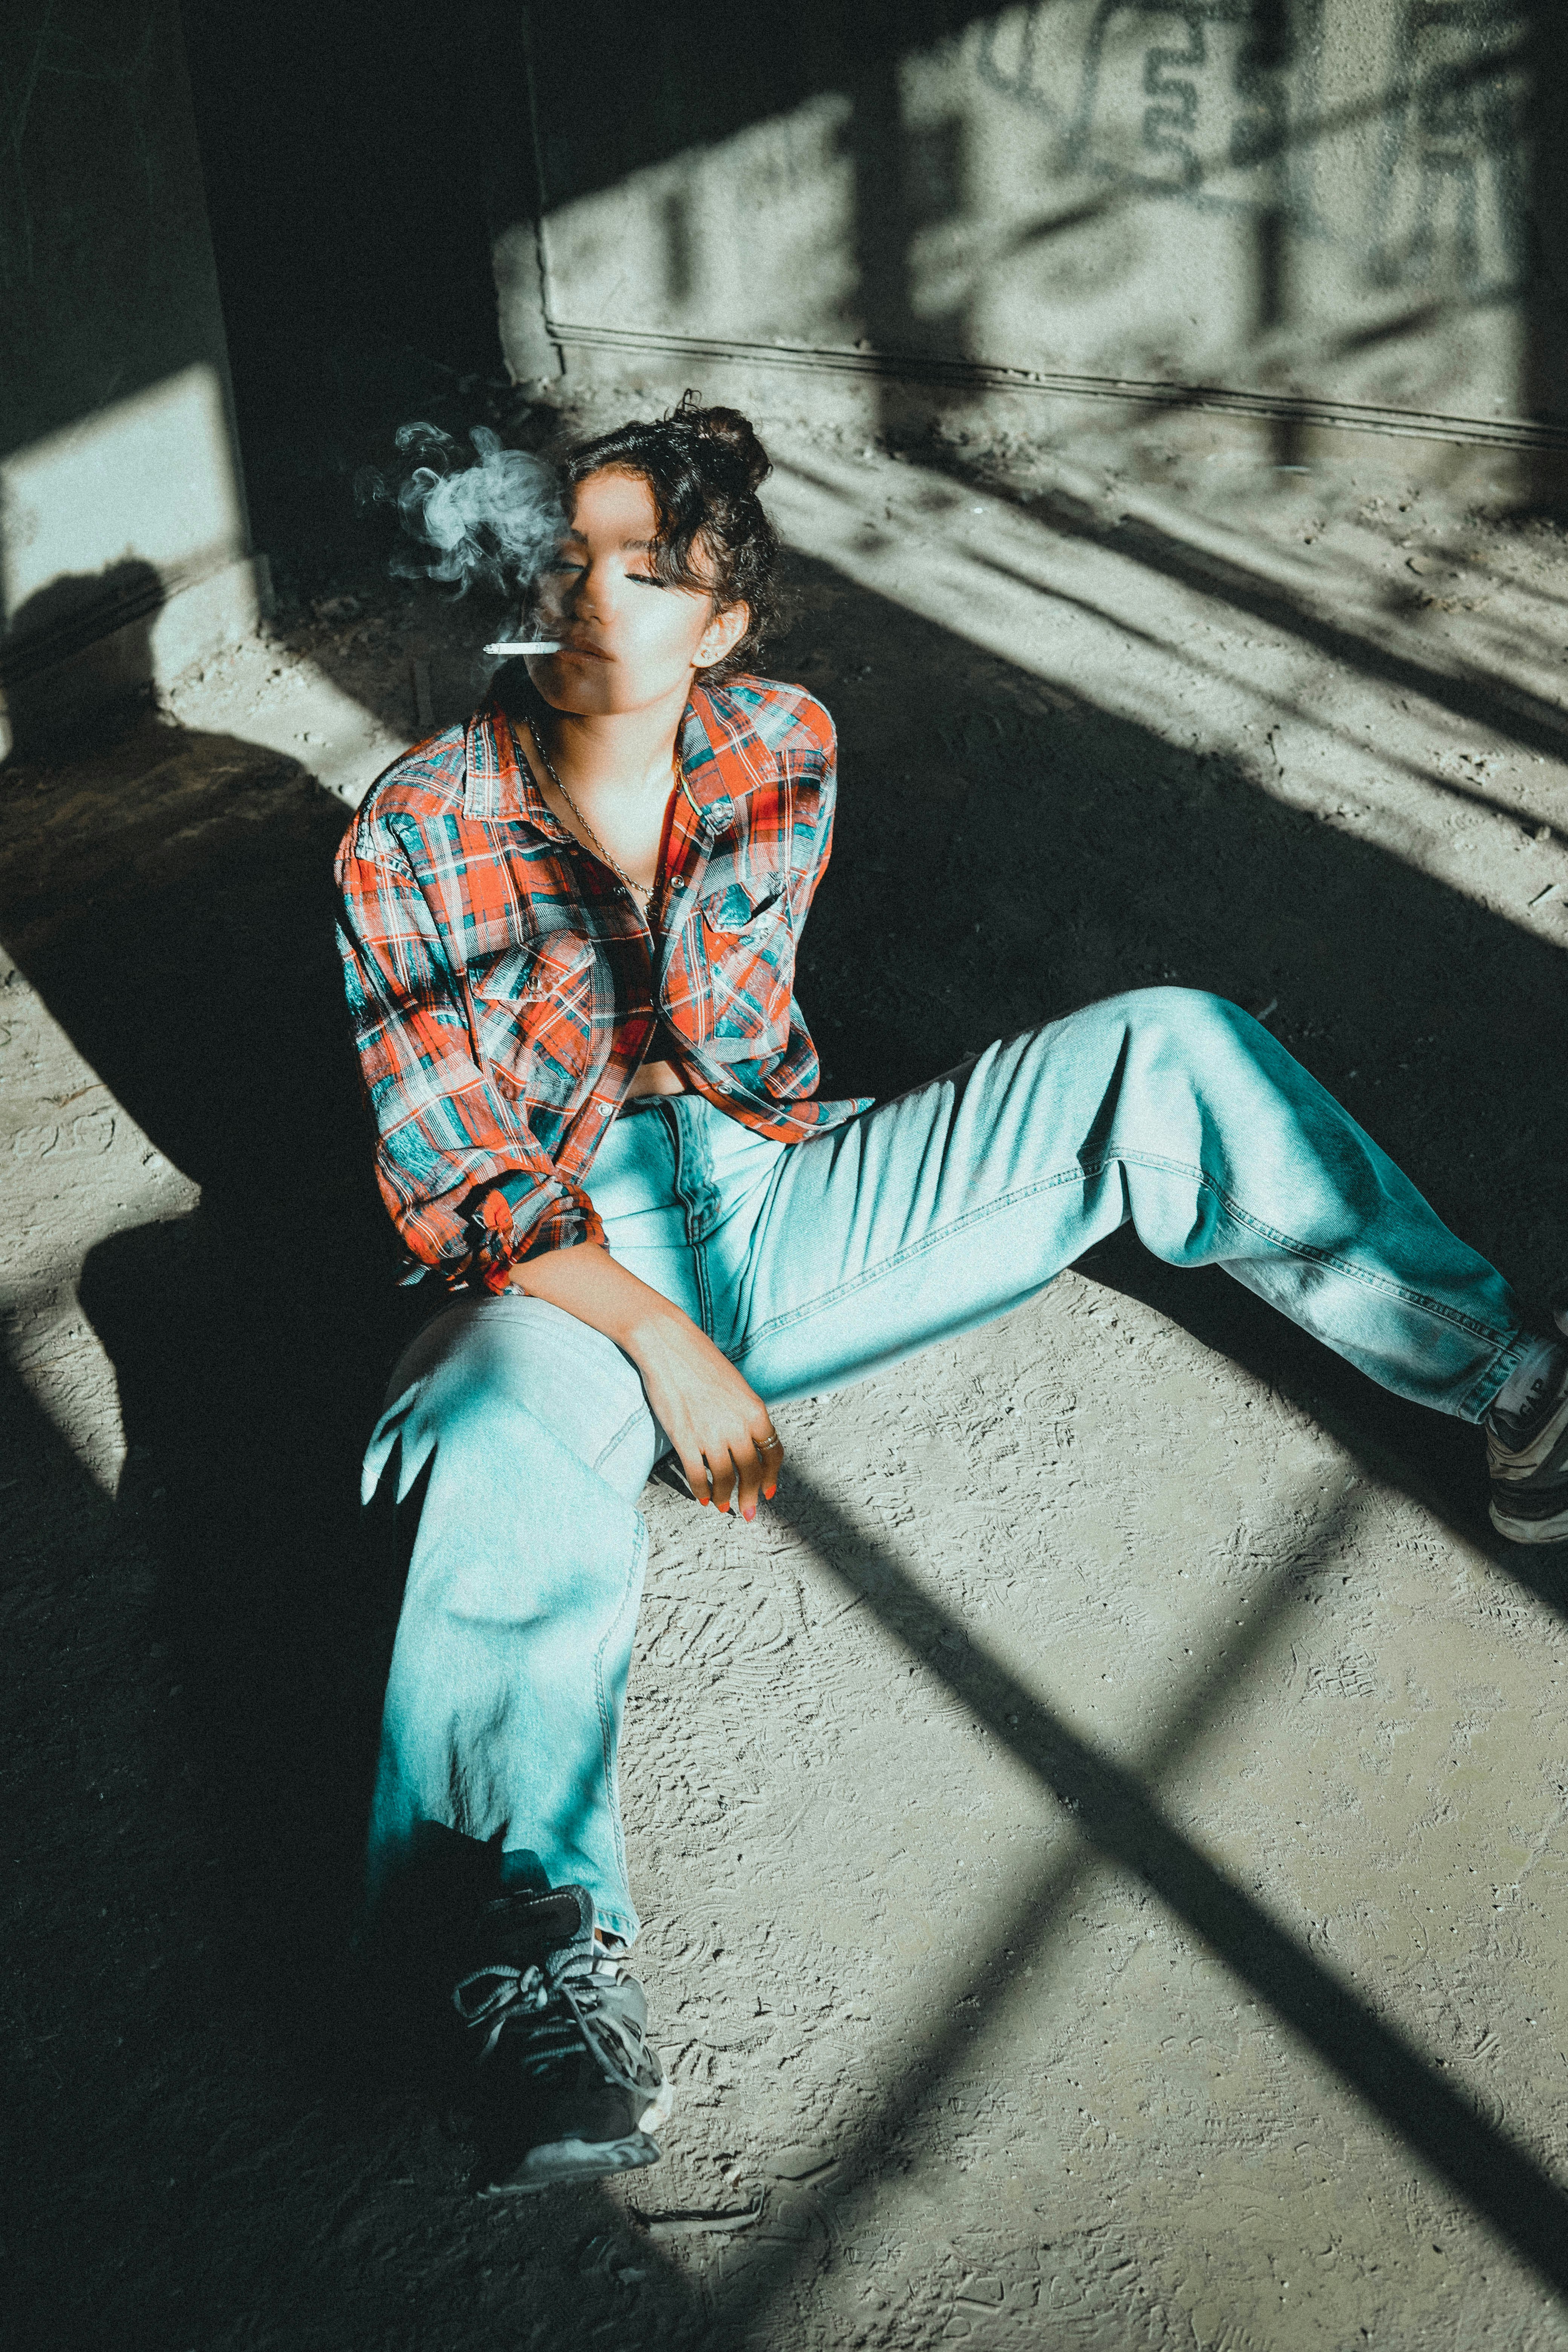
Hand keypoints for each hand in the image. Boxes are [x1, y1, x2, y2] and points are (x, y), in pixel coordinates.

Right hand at [508, 1242, 782, 1516]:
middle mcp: (738, 1426)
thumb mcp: (735, 1386)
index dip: (772, 1477)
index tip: (769, 1492)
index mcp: (755, 1410)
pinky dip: (701, 1490)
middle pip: (751, 1472)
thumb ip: (745, 1414)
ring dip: (726, 1497)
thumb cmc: (701, 1361)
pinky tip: (702, 1496)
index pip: (773, 1453)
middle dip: (750, 1497)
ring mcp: (711, 1434)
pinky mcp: (685, 1439)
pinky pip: (698, 1475)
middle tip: (748, 1512)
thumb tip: (747, 1442)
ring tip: (724, 1507)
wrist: (669, 1345)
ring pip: (726, 1478)